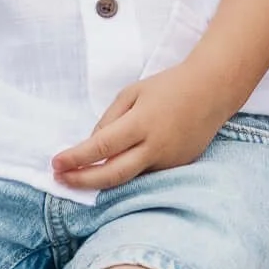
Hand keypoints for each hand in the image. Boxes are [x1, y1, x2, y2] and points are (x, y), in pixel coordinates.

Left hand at [54, 64, 221, 191]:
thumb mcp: (132, 93)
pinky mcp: (176, 168)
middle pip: (113, 175)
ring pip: (128, 180)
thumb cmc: (169, 86)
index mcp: (141, 123)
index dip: (76, 158)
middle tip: (60, 180)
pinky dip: (124, 175)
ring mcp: (167, 161)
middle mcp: (155, 147)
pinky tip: (108, 171)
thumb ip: (110, 120)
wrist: (212, 92)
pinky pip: (144, 175)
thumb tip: (92, 145)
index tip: (56, 163)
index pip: (102, 146)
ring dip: (100, 182)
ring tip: (76, 178)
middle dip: (82, 181)